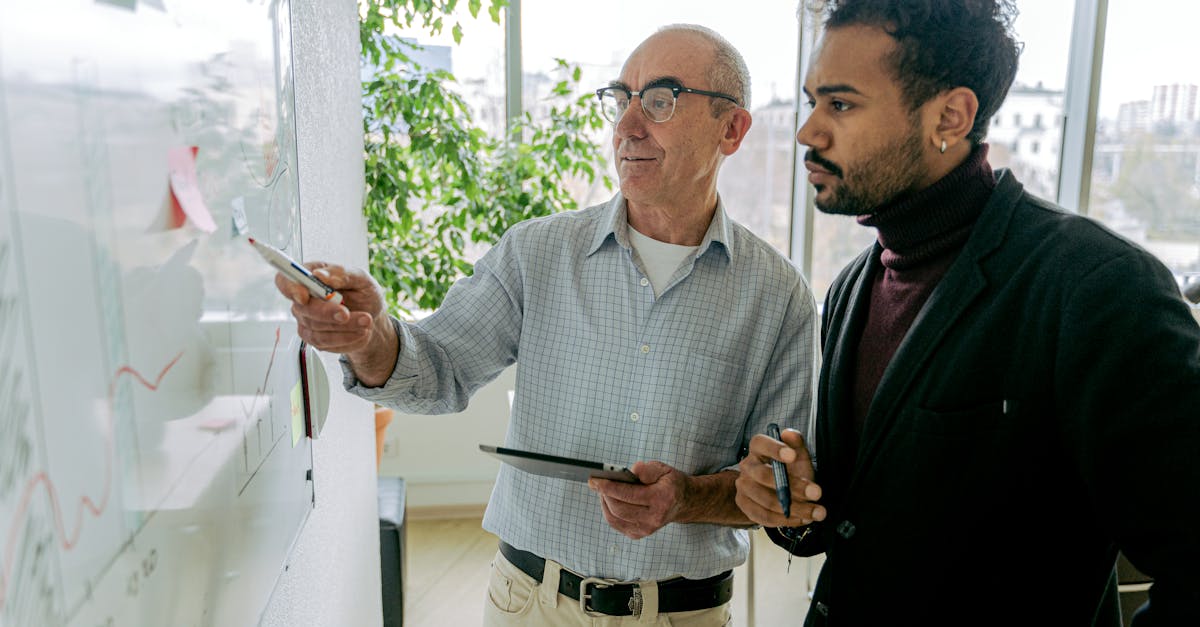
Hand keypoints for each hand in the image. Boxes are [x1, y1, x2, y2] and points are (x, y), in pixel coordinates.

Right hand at [275, 262, 397, 384]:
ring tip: (365, 321)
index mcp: (310, 276)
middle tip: (347, 314)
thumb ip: (341, 274)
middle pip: (303, 309)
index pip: (285, 281)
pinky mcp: (314, 338)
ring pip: (316, 329)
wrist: (373, 315)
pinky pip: (325, 343)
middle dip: (327, 313)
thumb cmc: (363, 292)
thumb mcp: (361, 278)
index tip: (304, 296)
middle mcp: (303, 299)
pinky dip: (347, 339)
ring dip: (344, 328)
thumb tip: (321, 275)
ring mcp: (306, 320)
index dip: (290, 288)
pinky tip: (360, 332)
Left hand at [589, 461, 687, 539]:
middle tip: (596, 482)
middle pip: (618, 508)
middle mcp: (654, 517)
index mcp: (662, 499)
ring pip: (614, 518)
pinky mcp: (638, 534)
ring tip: (602, 489)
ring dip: (604, 502)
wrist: (682, 502)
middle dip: (604, 494)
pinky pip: (615, 523)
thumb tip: (631, 471)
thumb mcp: (663, 469)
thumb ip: (647, 469)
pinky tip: (608, 500)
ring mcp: (646, 529)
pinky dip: (608, 511)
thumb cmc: (670, 483)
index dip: (609, 487)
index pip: (629, 495)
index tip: (594, 480)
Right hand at [735, 428, 824, 526]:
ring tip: (817, 512)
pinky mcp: (745, 506)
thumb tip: (790, 434)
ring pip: (767, 501)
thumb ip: (797, 444)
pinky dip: (786, 520)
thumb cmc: (791, 470)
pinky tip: (803, 519)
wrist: (782, 491)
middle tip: (817, 492)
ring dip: (795, 509)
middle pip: (763, 475)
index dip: (774, 448)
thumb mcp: (799, 456)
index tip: (792, 456)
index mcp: (758, 448)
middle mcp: (747, 466)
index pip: (760, 443)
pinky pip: (764, 517)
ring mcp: (743, 487)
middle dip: (793, 486)